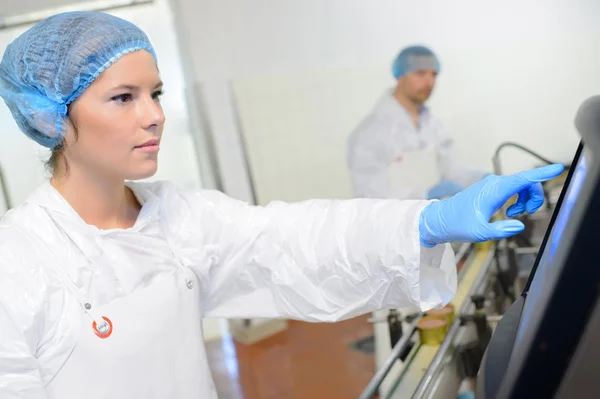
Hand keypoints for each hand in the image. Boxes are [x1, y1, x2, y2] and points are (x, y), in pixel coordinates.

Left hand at [419, 164, 564, 246]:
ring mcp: (492, 184)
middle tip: (527, 213)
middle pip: (527, 182)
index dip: (542, 174)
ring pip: (521, 185)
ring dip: (526, 200)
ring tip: (514, 215)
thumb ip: (499, 230)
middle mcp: (495, 183)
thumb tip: (519, 225)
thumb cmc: (458, 225)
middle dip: (535, 197)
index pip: (523, 179)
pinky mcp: (490, 188)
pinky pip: (513, 189)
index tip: (557, 168)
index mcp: (494, 190)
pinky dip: (518, 199)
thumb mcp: (479, 232)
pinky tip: (509, 212)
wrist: (441, 220)